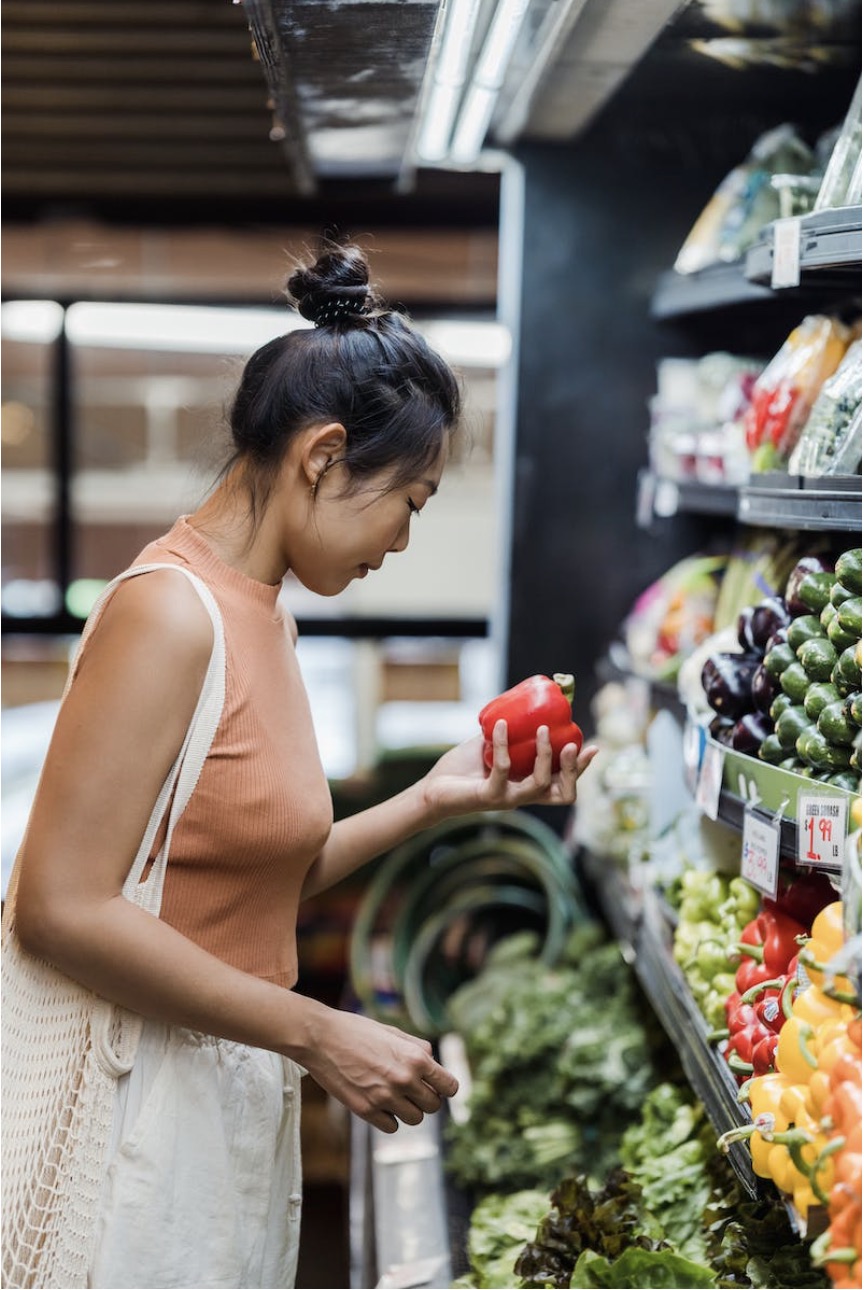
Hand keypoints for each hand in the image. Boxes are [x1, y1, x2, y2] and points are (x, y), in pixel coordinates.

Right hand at [302, 1008, 457, 1133]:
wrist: (320, 1038)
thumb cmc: (357, 1030)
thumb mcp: (393, 1032)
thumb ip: (417, 1048)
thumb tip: (433, 1063)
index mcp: (415, 1058)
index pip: (449, 1086)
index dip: (445, 1087)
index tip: (436, 1086)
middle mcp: (404, 1080)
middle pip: (434, 1106)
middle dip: (427, 1099)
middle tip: (413, 1090)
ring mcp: (385, 1097)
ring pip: (415, 1119)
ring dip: (409, 1110)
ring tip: (395, 1095)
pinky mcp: (366, 1111)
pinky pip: (392, 1127)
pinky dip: (389, 1118)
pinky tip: (379, 1102)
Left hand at [422, 720, 598, 817]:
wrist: (433, 789)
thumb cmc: (463, 769)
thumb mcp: (492, 746)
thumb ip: (509, 732)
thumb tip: (524, 702)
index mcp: (529, 786)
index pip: (565, 785)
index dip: (581, 769)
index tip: (593, 746)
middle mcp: (523, 796)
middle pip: (563, 794)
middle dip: (573, 770)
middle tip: (571, 743)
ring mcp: (508, 799)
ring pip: (539, 784)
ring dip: (544, 755)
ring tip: (541, 729)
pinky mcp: (489, 797)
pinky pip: (503, 769)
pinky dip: (503, 744)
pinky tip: (501, 725)